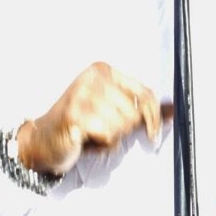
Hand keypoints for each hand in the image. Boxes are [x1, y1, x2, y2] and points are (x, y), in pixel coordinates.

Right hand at [21, 62, 164, 175]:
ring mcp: (82, 94)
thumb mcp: (112, 111)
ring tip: (92, 135)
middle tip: (101, 131)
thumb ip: (141, 108)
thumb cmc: (80, 126)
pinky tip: (86, 141)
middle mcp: (92, 77)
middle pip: (135, 112)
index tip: (154, 134)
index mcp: (103, 71)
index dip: (154, 116)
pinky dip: (102, 145)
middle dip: (123, 130)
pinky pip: (108, 135)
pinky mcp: (75, 115)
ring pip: (122, 125)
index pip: (145, 92)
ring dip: (111, 139)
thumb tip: (173, 108)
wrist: (41, 141)